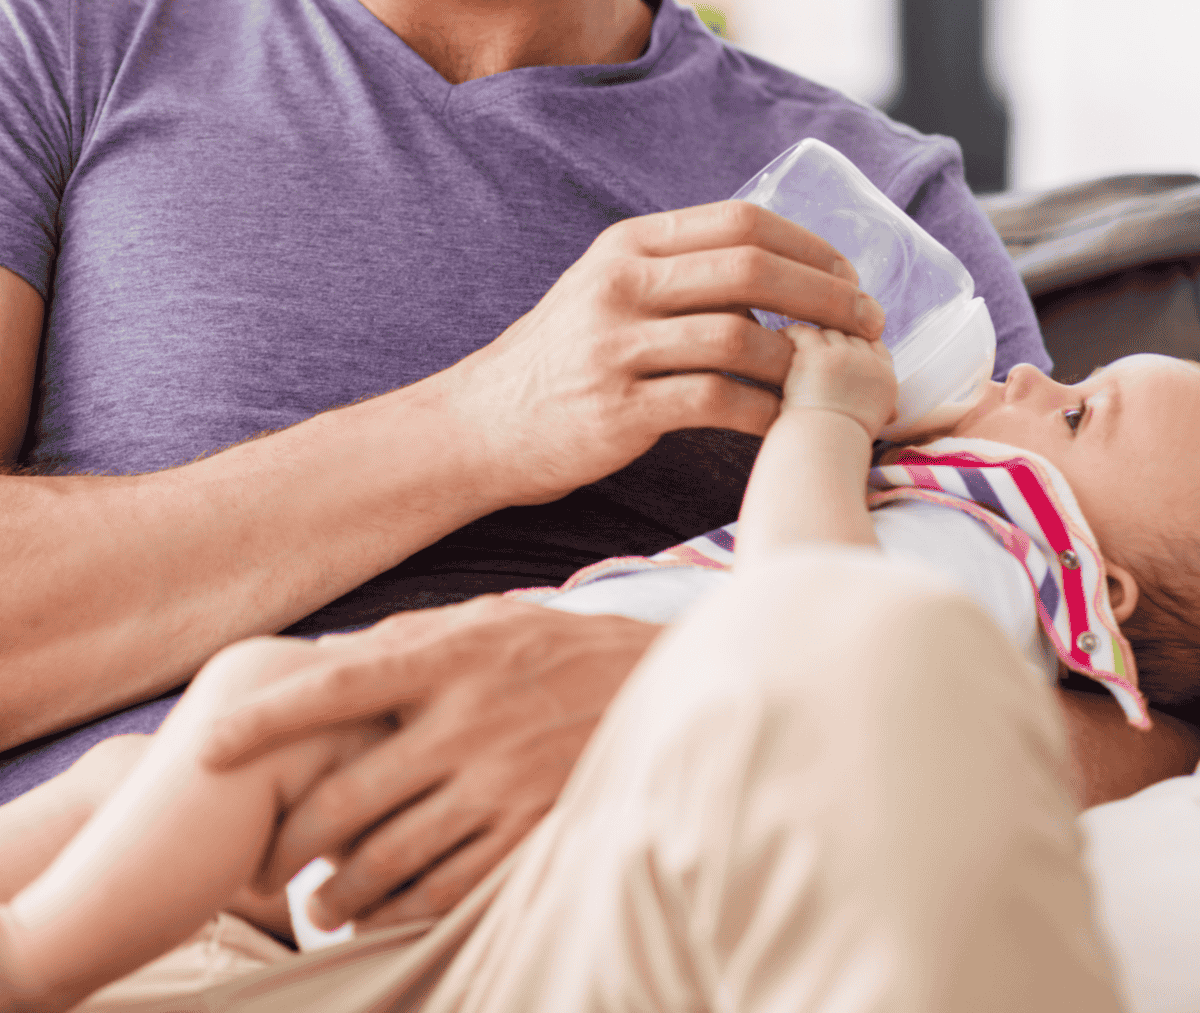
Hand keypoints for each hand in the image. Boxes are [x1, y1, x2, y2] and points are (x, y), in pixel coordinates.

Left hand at [199, 597, 661, 927]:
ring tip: (317, 904)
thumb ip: (408, 639)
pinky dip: (402, 909)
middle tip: (261, 866)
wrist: (664, 689)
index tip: (208, 744)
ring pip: (390, 853)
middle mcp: (466, 717)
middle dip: (290, 839)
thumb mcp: (487, 620)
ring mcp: (500, 780)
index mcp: (448, 656)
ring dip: (339, 889)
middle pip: (348, 792)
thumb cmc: (555, 649)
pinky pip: (447, 887)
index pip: (336, 686)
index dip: (266, 717)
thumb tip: (324, 658)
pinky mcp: (531, 830)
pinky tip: (380, 916)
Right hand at [446, 200, 883, 506]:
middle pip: (750, 268)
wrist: (481, 424)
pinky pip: (715, 401)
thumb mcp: (608, 288)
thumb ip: (679, 272)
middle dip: (824, 295)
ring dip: (802, 358)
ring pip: (738, 334)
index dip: (809, 245)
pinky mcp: (619, 409)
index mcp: (628, 244)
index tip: (849, 275)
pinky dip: (764, 411)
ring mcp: (617, 346)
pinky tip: (785, 422)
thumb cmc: (563, 358)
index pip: (740, 221)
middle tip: (867, 324)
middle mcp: (622, 283)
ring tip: (834, 377)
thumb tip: (778, 271)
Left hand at [779, 326, 896, 441]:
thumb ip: (878, 407)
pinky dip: (791, 334)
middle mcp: (869, 362)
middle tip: (812, 343)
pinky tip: (782, 338)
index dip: (856, 343)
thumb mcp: (873, 425)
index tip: (840, 348)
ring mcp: (844, 355)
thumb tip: (893, 415)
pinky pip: (803, 332)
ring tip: (793, 340)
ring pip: (827, 332)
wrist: (825, 449)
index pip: (874, 344)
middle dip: (831, 340)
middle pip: (849, 335)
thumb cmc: (841, 444)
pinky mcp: (818, 354)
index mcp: (886, 378)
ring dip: (811, 337)